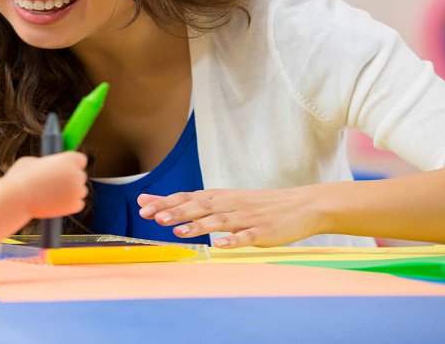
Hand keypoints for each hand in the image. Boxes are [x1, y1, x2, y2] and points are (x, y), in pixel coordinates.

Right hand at [4, 152, 88, 217]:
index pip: (81, 159)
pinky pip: (78, 204)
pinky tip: (57, 204)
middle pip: (81, 176)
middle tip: (57, 184)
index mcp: (68, 159)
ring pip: (80, 191)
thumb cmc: (21, 178)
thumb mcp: (32, 161)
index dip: (73, 164)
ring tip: (53, 195)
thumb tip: (48, 165)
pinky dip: (70, 205)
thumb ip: (46, 162)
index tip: (66, 168)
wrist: (18, 198)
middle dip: (71, 179)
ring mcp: (77, 191)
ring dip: (71, 193)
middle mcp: (76, 174)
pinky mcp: (74, 206)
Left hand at [137, 186, 325, 247]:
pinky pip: (247, 237)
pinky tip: (221, 246)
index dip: (166, 203)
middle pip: (199, 207)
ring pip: (219, 221)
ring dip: (199, 226)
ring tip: (179, 231)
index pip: (187, 197)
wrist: (300, 206)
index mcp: (218, 197)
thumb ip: (185, 202)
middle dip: (176, 212)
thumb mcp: (220, 199)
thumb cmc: (255, 205)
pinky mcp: (263, 232)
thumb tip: (149, 202)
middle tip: (155, 218)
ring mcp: (246, 218)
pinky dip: (234, 240)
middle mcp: (229, 204)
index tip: (144, 208)